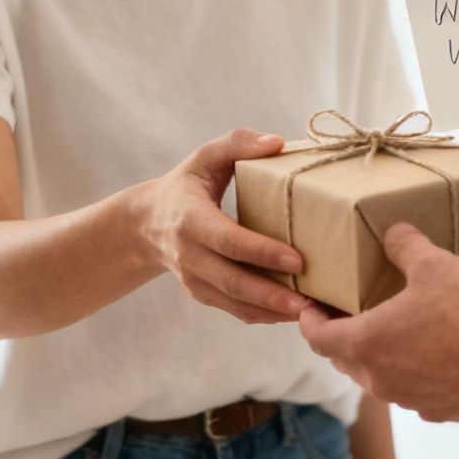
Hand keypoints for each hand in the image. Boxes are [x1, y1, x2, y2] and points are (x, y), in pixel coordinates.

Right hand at [138, 129, 310, 323]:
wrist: (147, 224)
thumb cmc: (186, 185)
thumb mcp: (204, 157)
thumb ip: (238, 143)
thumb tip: (276, 143)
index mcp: (191, 220)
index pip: (228, 240)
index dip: (261, 252)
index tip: (297, 260)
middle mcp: (190, 255)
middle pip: (233, 281)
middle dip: (272, 295)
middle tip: (310, 302)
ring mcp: (195, 280)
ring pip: (235, 303)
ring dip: (273, 311)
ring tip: (311, 313)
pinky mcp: (203, 295)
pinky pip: (235, 310)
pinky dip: (264, 315)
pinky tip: (294, 313)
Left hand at [299, 223, 458, 422]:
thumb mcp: (435, 265)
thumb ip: (407, 247)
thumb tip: (394, 233)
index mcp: (366, 343)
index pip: (317, 337)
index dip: (309, 319)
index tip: (310, 305)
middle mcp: (380, 379)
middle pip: (345, 359)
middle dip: (343, 335)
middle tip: (352, 310)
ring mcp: (411, 399)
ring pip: (381, 378)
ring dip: (381, 355)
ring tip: (398, 327)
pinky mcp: (441, 410)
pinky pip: (415, 390)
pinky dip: (415, 372)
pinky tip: (435, 353)